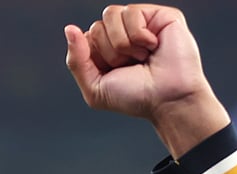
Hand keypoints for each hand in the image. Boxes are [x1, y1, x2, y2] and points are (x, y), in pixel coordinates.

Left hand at [65, 5, 228, 156]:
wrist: (167, 99)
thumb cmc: (136, 97)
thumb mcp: (95, 87)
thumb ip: (76, 60)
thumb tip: (69, 29)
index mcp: (106, 49)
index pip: (83, 39)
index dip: (94, 58)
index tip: (113, 73)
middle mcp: (122, 34)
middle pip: (96, 26)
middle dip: (109, 52)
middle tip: (130, 65)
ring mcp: (141, 23)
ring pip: (110, 14)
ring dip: (122, 43)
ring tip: (141, 56)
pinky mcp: (160, 15)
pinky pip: (131, 12)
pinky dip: (139, 35)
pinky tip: (153, 46)